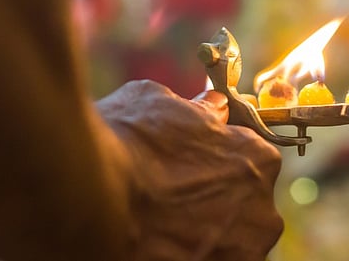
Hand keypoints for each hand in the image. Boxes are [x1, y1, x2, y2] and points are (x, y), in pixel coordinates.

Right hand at [97, 80, 282, 260]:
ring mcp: (239, 255)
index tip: (191, 163)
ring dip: (200, 233)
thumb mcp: (161, 103)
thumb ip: (198, 110)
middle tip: (170, 195)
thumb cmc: (125, 142)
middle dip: (212, 201)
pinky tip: (154, 241)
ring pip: (225, 242)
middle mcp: (261, 213)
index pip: (249, 159)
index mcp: (259, 161)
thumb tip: (210, 108)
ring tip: (157, 222)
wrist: (87, 196)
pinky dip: (184, 255)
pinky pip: (204, 260)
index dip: (216, 159)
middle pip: (242, 206)